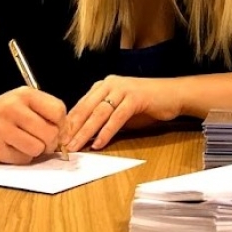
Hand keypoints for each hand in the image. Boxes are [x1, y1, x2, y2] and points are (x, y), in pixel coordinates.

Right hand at [0, 86, 66, 164]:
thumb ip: (47, 113)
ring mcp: (2, 129)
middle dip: (49, 141)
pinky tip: (12, 148)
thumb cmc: (3, 113)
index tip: (55, 127)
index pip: (58, 111)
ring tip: (25, 143)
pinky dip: (22, 158)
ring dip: (35, 151)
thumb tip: (66, 136)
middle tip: (40, 140)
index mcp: (25, 94)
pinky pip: (23, 160)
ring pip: (37, 149)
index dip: (62, 124)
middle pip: (50, 133)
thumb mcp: (24, 102)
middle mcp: (12, 109)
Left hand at [64, 75, 181, 151]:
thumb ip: (104, 120)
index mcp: (103, 86)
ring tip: (75, 147)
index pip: (80, 105)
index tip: (58, 139)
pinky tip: (98, 144)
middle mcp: (110, 84)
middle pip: (86, 109)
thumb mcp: (120, 112)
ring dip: (85, 132)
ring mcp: (122, 89)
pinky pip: (116, 117)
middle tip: (61, 146)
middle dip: (72, 129)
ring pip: (98, 113)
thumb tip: (85, 137)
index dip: (68, 123)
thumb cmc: (147, 104)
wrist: (174, 95)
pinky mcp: (135, 98)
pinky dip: (106, 132)